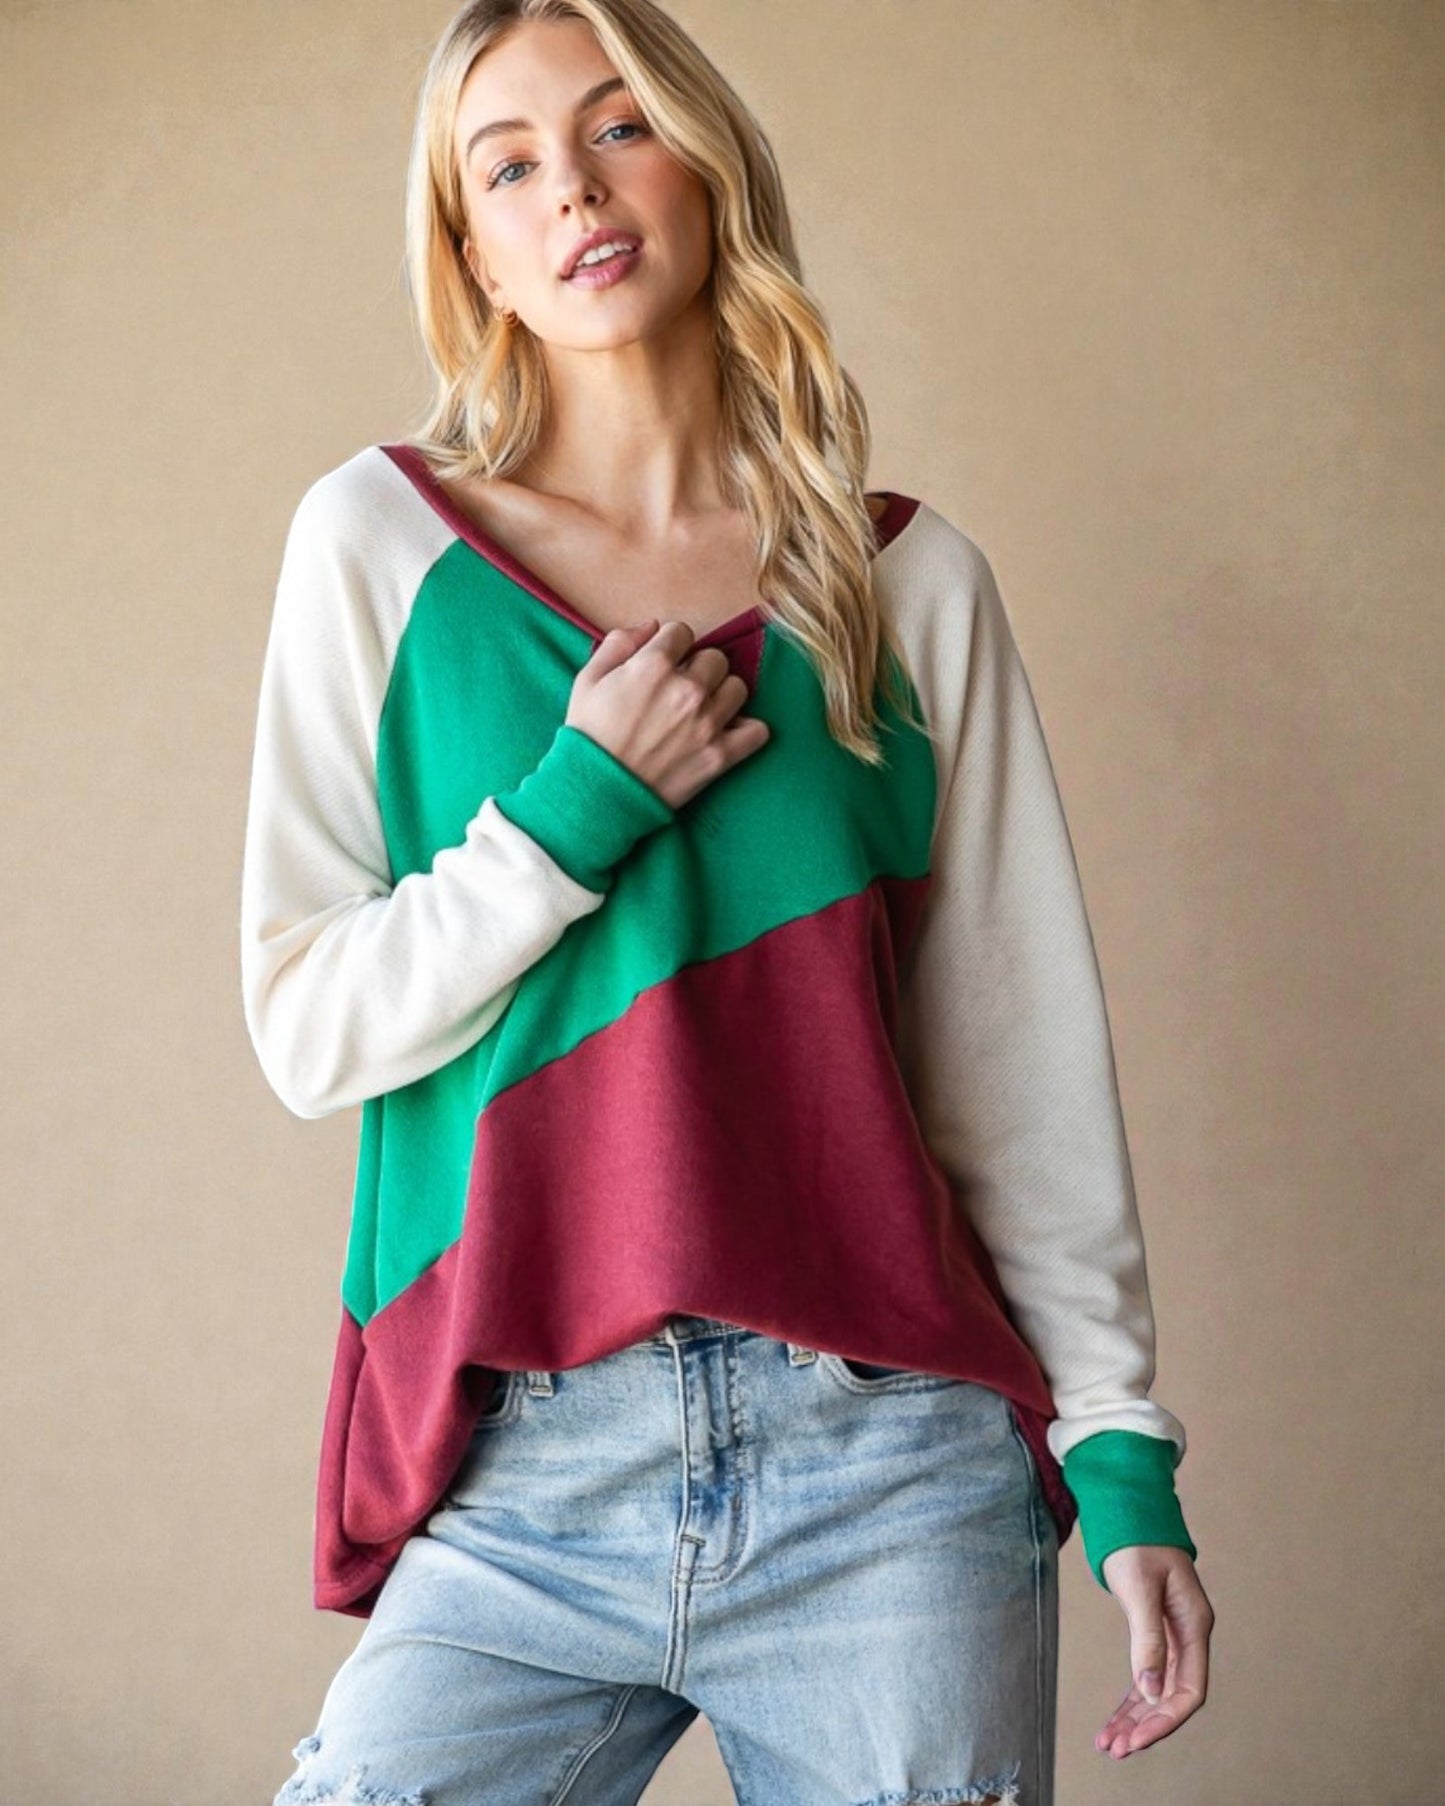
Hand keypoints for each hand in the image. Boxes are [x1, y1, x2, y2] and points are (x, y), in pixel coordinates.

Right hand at [567, 619, 770, 810]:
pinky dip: (746, 730)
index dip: (670, 646)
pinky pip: (757, 731)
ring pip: (738, 687)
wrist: (596, 793)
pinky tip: (726, 732)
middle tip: (681, 690)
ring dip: (721, 695)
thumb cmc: (588, 736)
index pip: (682, 632)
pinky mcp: (720, 756)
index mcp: (654, 665)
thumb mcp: (587, 679)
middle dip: (698, 669)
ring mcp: (707, 723)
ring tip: (702, 710)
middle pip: (715, 658)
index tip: (664, 664)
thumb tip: (651, 626)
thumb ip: (618, 643)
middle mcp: (687, 690)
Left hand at [1095, 1545, 1212, 1759]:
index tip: (1135, 1740)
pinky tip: (1115, 1719)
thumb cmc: (1137, 1541)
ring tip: (1108, 1743)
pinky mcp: (1155, 1631)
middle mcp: (1189, 1635)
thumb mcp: (1140, 1588)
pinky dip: (1131, 1699)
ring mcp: (1174, 1635)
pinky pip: (1146, 1675)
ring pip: (1157, 1690)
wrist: (1131, 1508)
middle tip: (1114, 1749)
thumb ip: (1148, 1638)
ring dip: (1135, 1718)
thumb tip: (1149, 1690)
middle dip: (1145, 1726)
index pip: (1189, 1690)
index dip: (1165, 1719)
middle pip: (1172, 1696)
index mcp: (1195, 1625)